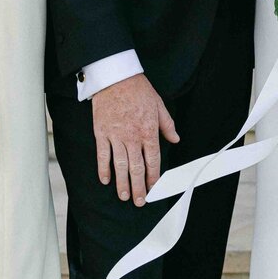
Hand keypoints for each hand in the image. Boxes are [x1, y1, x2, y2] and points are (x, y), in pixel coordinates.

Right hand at [91, 73, 178, 204]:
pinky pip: (102, 155)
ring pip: (120, 165)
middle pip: (136, 168)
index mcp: (148, 131)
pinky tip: (106, 180)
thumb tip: (176, 139)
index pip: (152, 160)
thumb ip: (167, 125)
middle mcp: (132, 137)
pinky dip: (103, 169)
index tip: (153, 189)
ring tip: (124, 196)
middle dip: (138, 187)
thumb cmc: (138, 90)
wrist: (116, 77)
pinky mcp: (101, 132)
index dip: (153, 177)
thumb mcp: (159, 105)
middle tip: (139, 201)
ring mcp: (115, 136)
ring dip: (122, 183)